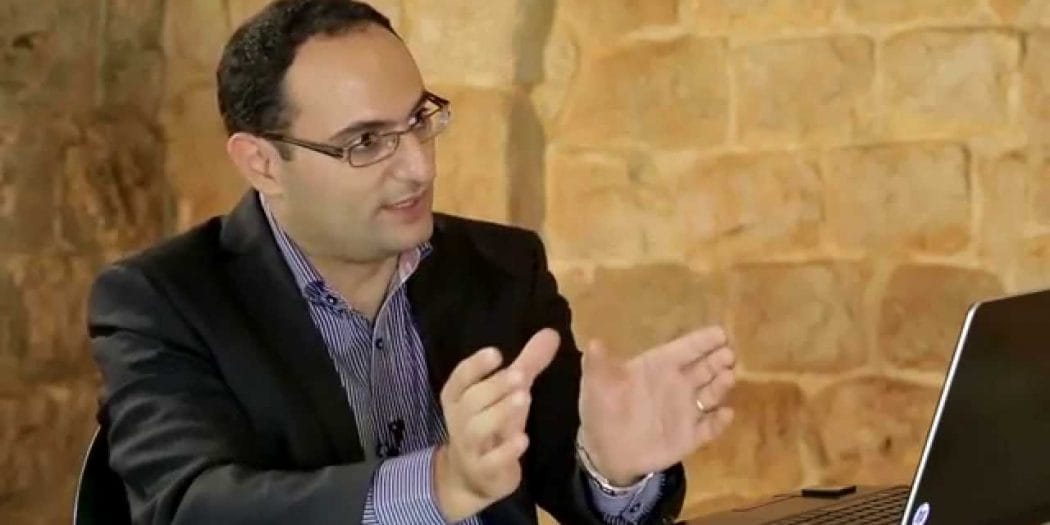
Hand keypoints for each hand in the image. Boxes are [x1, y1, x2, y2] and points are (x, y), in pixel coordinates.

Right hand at [434, 329, 559, 520]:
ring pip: (478, 429)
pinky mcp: (484, 471)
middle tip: (519, 375)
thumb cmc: (491, 427)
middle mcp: (459, 421)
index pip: (460, 379)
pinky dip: (506, 451)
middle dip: (494, 387)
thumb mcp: (507, 395)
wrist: (474, 479)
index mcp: (459, 398)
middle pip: (471, 401)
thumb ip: (526, 365)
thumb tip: (551, 333)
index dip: (475, 366)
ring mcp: (470, 448)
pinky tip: (522, 439)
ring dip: (500, 413)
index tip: (496, 353)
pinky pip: (490, 461)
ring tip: (523, 398)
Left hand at [578, 326, 735, 484]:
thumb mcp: (596, 386)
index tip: (720, 333)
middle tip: (729, 355)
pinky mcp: (690, 437)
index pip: (684, 349)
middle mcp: (677, 384)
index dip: (701, 341)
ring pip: (711, 394)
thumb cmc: (602, 411)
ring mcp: (686, 411)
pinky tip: (726, 414)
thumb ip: (598, 365)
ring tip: (728, 377)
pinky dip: (719, 421)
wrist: (605, 452)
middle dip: (718, 360)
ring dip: (721, 386)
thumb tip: (593, 343)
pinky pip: (709, 427)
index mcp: (658, 366)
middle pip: (704, 368)